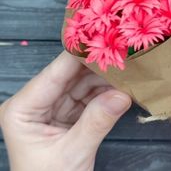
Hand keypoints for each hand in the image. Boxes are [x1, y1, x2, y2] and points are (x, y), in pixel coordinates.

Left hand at [0, 51, 130, 170]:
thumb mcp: (72, 154)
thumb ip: (97, 123)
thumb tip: (122, 95)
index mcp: (22, 109)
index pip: (53, 75)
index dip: (77, 57)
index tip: (99, 42)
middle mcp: (36, 103)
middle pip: (68, 76)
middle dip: (94, 68)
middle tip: (118, 57)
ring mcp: (53, 106)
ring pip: (81, 84)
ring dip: (103, 80)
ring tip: (123, 73)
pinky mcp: (68, 112)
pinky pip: (88, 97)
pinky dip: (104, 93)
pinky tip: (119, 88)